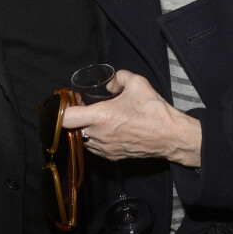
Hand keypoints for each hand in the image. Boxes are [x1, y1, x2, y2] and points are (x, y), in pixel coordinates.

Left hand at [62, 70, 201, 166]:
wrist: (171, 136)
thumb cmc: (154, 111)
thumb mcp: (137, 82)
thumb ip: (118, 77)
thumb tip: (110, 82)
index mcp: (101, 117)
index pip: (65, 119)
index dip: (61, 110)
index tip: (67, 102)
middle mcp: (99, 135)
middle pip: (71, 129)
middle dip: (73, 117)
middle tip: (82, 105)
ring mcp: (105, 148)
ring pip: (82, 139)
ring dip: (84, 128)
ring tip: (95, 116)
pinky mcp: (112, 156)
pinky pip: (94, 147)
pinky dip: (94, 137)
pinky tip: (106, 127)